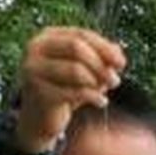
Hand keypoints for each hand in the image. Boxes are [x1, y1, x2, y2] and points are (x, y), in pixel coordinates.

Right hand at [16, 27, 126, 148]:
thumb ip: (100, 57)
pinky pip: (74, 92)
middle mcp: (35, 49)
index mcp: (46, 37)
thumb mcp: (83, 70)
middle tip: (115, 80)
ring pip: (75, 69)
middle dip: (100, 64)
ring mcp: (33, 70)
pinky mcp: (39, 93)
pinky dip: (93, 97)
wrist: (41, 119)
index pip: (81, 35)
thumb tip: (118, 52)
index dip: (104, 48)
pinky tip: (101, 102)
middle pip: (76, 46)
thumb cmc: (64, 89)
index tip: (122, 63)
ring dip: (97, 81)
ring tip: (106, 91)